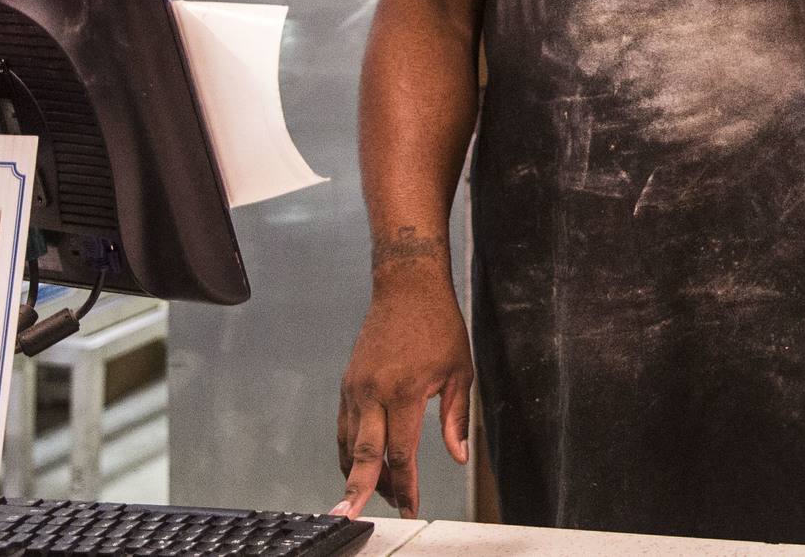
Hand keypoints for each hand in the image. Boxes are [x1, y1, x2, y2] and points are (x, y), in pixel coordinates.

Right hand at [332, 270, 473, 517]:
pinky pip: (344, 428)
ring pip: (350, 444)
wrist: (407, 287)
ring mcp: (355, 389)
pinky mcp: (347, 385)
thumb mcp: (460, 371)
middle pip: (365, 455)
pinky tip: (358, 466)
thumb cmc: (438, 324)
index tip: (410, 507)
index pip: (401, 452)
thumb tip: (459, 456)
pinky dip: (349, 451)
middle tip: (354, 518)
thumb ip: (455, 418)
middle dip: (362, 491)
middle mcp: (373, 393)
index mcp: (404, 391)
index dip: (405, 485)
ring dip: (358, 474)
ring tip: (371, 496)